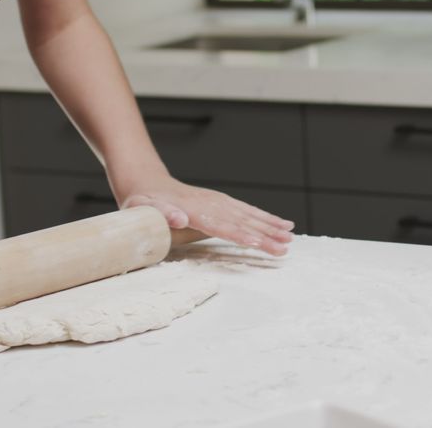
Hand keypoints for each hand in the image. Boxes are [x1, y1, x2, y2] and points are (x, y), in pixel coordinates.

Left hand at [121, 177, 294, 255]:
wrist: (146, 184)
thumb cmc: (142, 201)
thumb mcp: (142, 207)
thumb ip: (161, 213)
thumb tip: (179, 218)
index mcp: (193, 209)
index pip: (221, 225)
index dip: (239, 235)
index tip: (257, 243)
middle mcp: (211, 204)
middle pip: (241, 221)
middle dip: (264, 235)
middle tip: (285, 247)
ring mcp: (218, 202)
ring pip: (249, 215)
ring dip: (270, 226)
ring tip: (290, 237)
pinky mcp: (222, 203)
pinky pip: (247, 211)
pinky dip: (265, 217)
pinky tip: (280, 223)